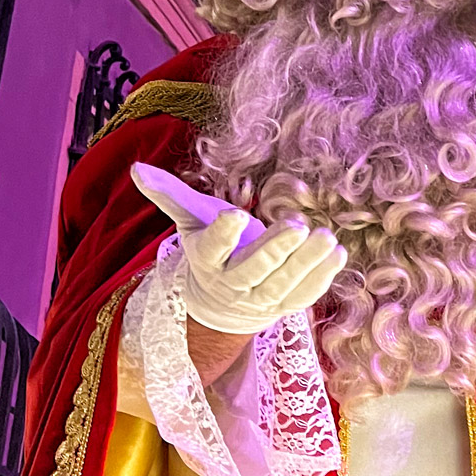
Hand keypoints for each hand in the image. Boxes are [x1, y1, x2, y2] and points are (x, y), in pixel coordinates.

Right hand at [131, 162, 345, 337]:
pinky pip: (303, 296)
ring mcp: (260, 299)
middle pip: (253, 269)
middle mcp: (232, 284)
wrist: (220, 303)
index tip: (235, 213)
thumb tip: (137, 168)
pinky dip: (322, 277)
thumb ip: (169, 194)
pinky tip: (338, 254)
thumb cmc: (212, 249)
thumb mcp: (191, 221)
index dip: (223, 232)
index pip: (212, 248)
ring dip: (307, 262)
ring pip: (283, 285)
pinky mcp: (284, 307)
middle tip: (297, 225)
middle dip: (276, 249)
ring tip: (326, 237)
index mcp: (207, 260)